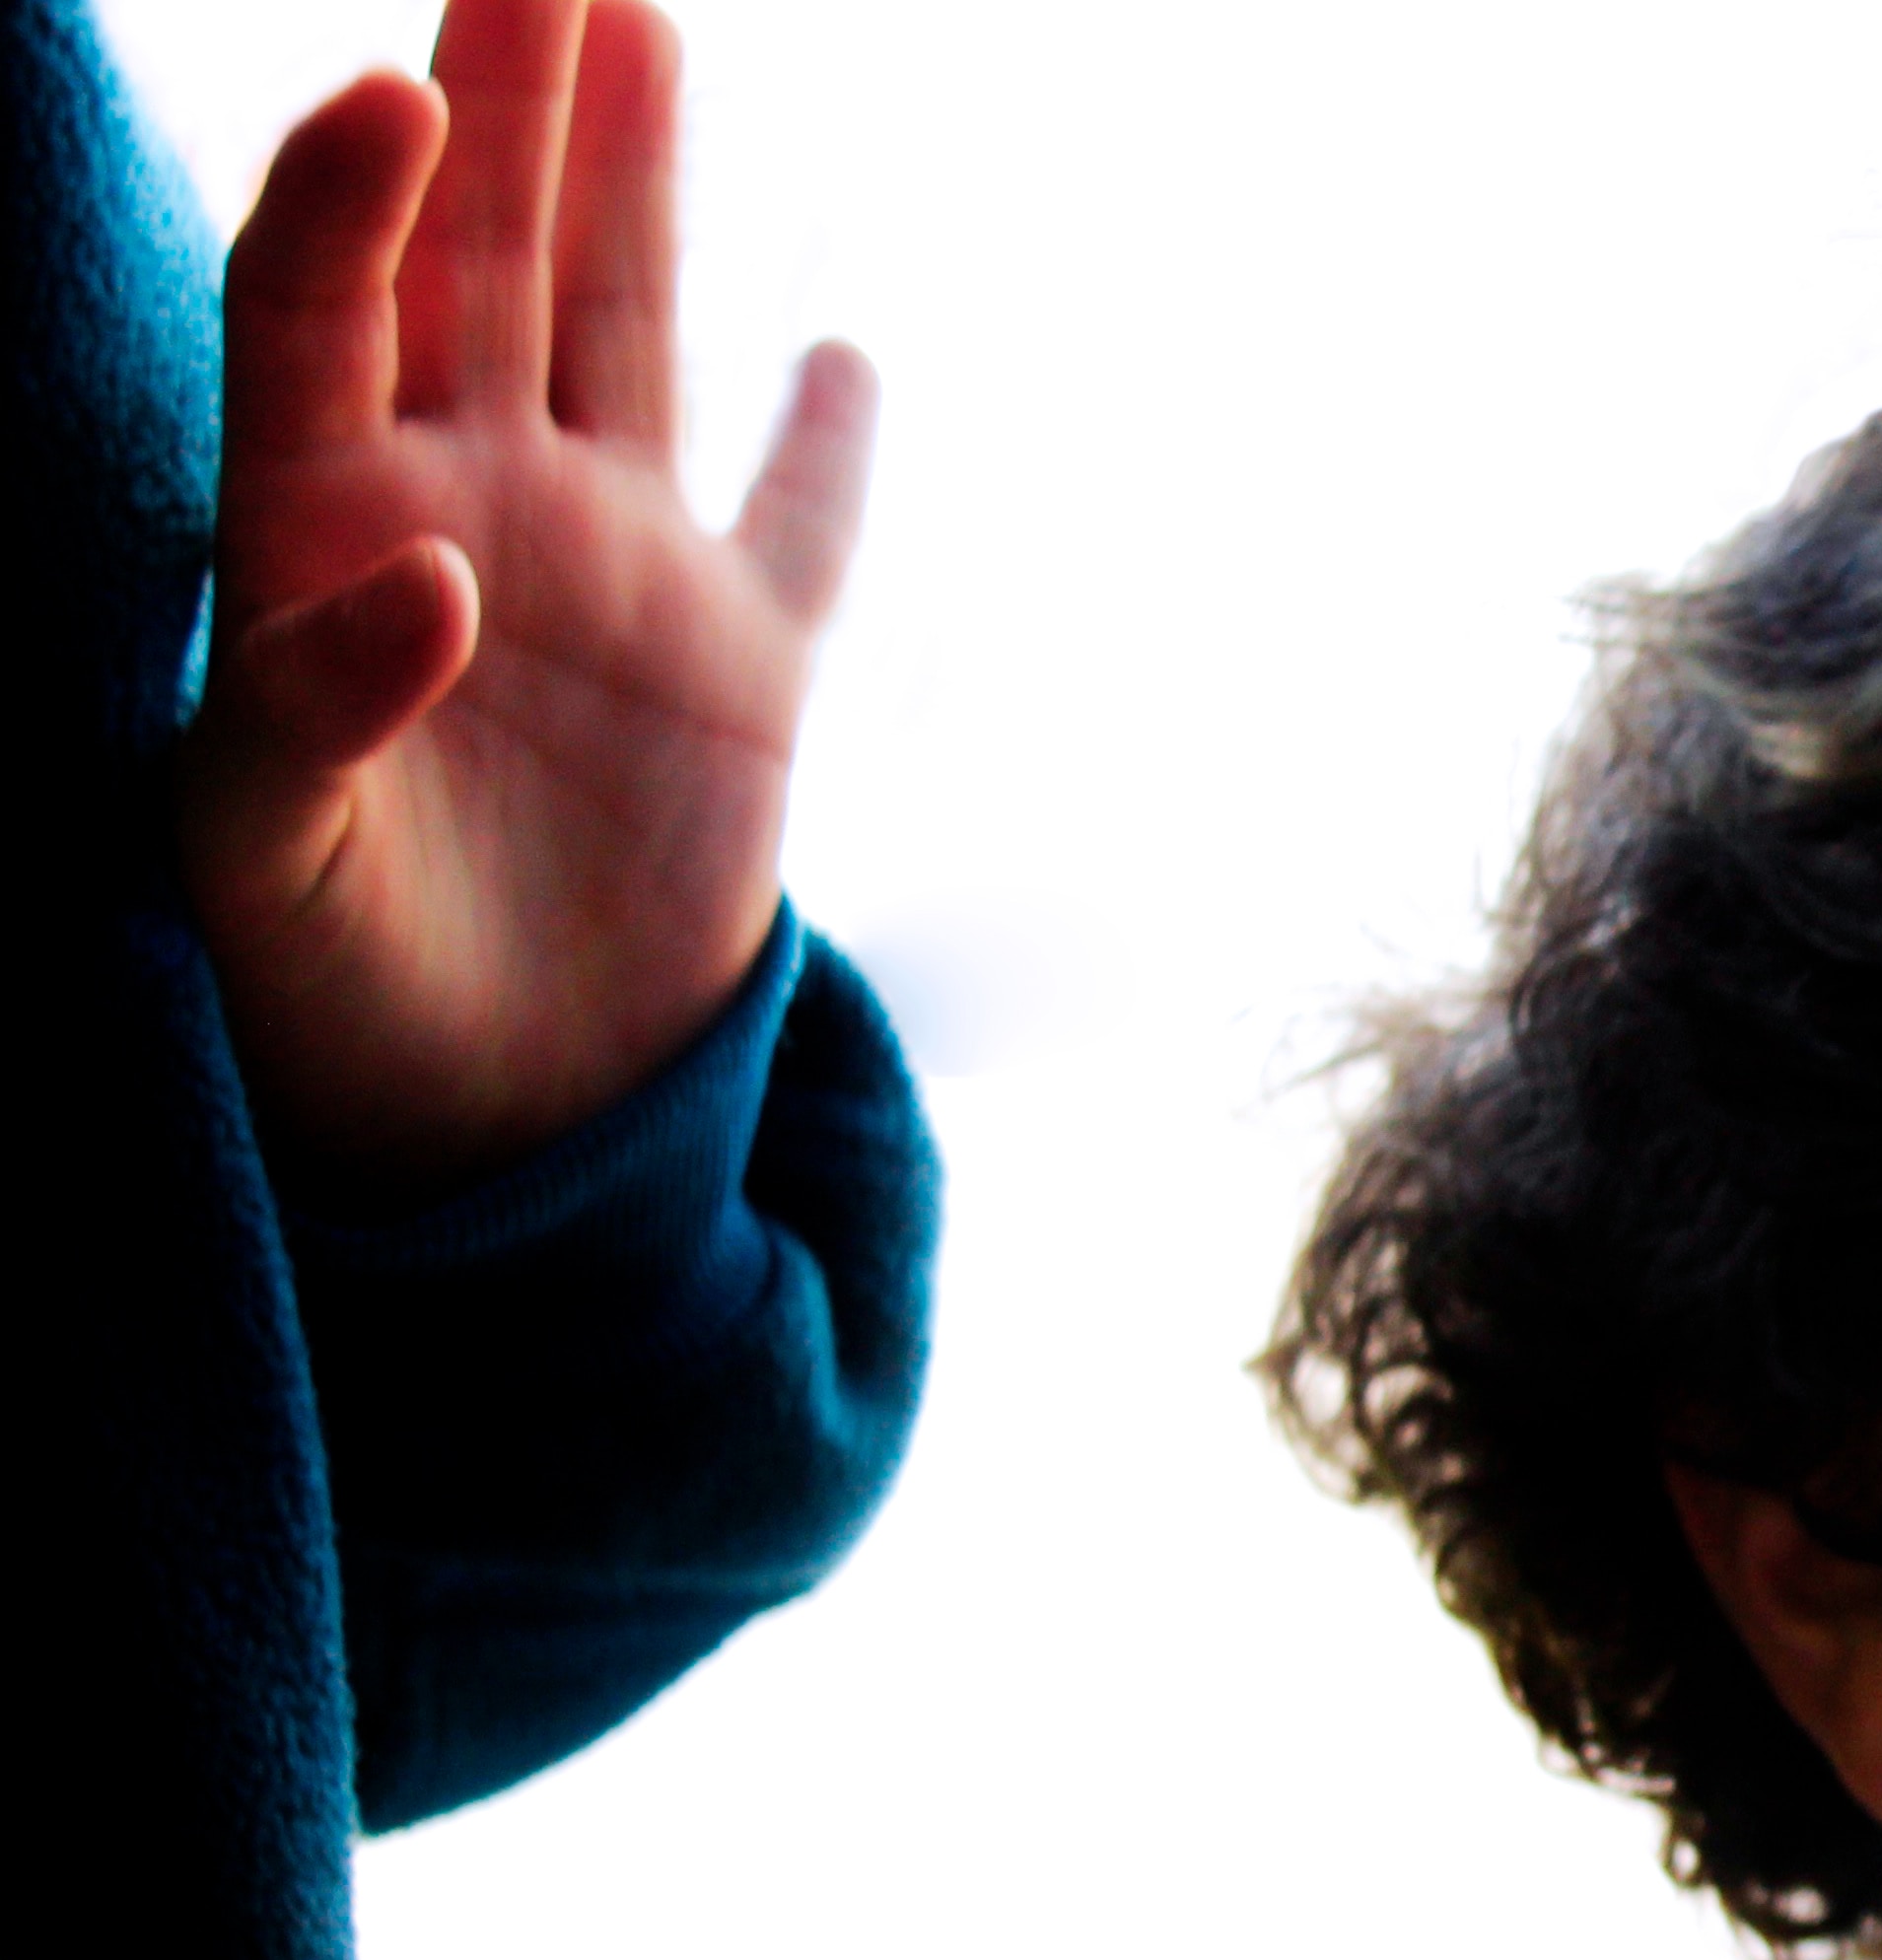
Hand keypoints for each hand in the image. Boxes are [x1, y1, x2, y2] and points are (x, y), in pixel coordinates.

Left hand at [176, 0, 874, 1186]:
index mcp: (320, 542)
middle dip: (500, 87)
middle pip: (474, 258)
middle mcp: (468, 520)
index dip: (349, 194)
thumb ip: (303, 708)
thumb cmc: (321, 1005)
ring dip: (627, 179)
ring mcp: (615, 589)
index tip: (392, 84)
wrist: (485, 1143)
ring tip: (640, 17)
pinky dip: (824, 452)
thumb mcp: (259, 869)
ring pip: (623, 334)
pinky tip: (841, 358)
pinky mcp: (743, 683)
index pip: (323, 314)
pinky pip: (799, 540)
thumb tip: (427, 570)